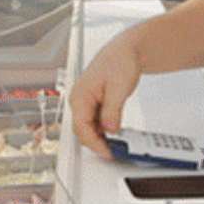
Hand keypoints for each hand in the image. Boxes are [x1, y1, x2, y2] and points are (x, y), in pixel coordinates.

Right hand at [68, 33, 140, 158]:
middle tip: (114, 151)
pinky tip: (114, 132)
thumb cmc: (119, 61)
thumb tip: (109, 129)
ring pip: (88, 127)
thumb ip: (112, 110)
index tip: (106, 152)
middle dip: (96, 142)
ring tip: (116, 142)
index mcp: (80, 94)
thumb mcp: (119, 87)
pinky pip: (94, 122)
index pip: (80, 127)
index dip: (93, 143)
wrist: (124, 51)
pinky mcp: (92, 104)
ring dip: (100, 137)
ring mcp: (84, 102)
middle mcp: (78, 99)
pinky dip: (103, 130)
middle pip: (82, 130)